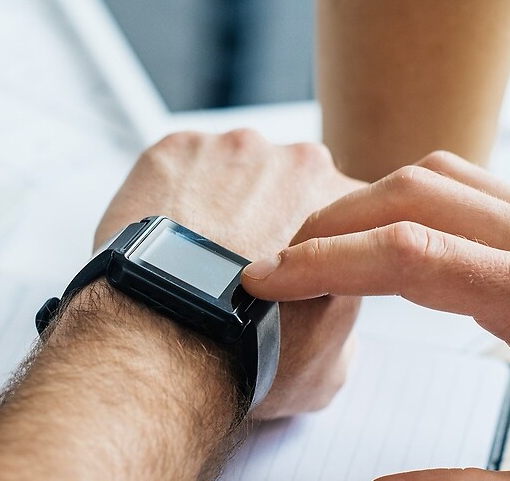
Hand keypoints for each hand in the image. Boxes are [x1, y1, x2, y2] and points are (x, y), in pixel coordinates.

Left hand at [96, 129, 363, 418]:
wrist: (173, 340)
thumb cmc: (251, 356)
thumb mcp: (331, 362)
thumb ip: (343, 319)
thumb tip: (330, 314)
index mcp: (346, 205)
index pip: (337, 207)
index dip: (311, 240)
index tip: (287, 266)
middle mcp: (296, 160)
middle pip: (281, 178)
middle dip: (264, 210)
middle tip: (236, 261)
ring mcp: (232, 148)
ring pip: (226, 167)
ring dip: (216, 198)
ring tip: (193, 254)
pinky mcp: (175, 148)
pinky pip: (176, 164)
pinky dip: (169, 192)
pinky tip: (163, 239)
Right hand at [242, 151, 509, 478]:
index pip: (406, 251)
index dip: (323, 261)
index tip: (268, 278)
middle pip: (413, 194)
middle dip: (331, 222)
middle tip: (282, 264)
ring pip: (439, 176)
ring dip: (369, 203)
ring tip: (323, 248)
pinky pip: (470, 186)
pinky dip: (409, 202)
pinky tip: (387, 242)